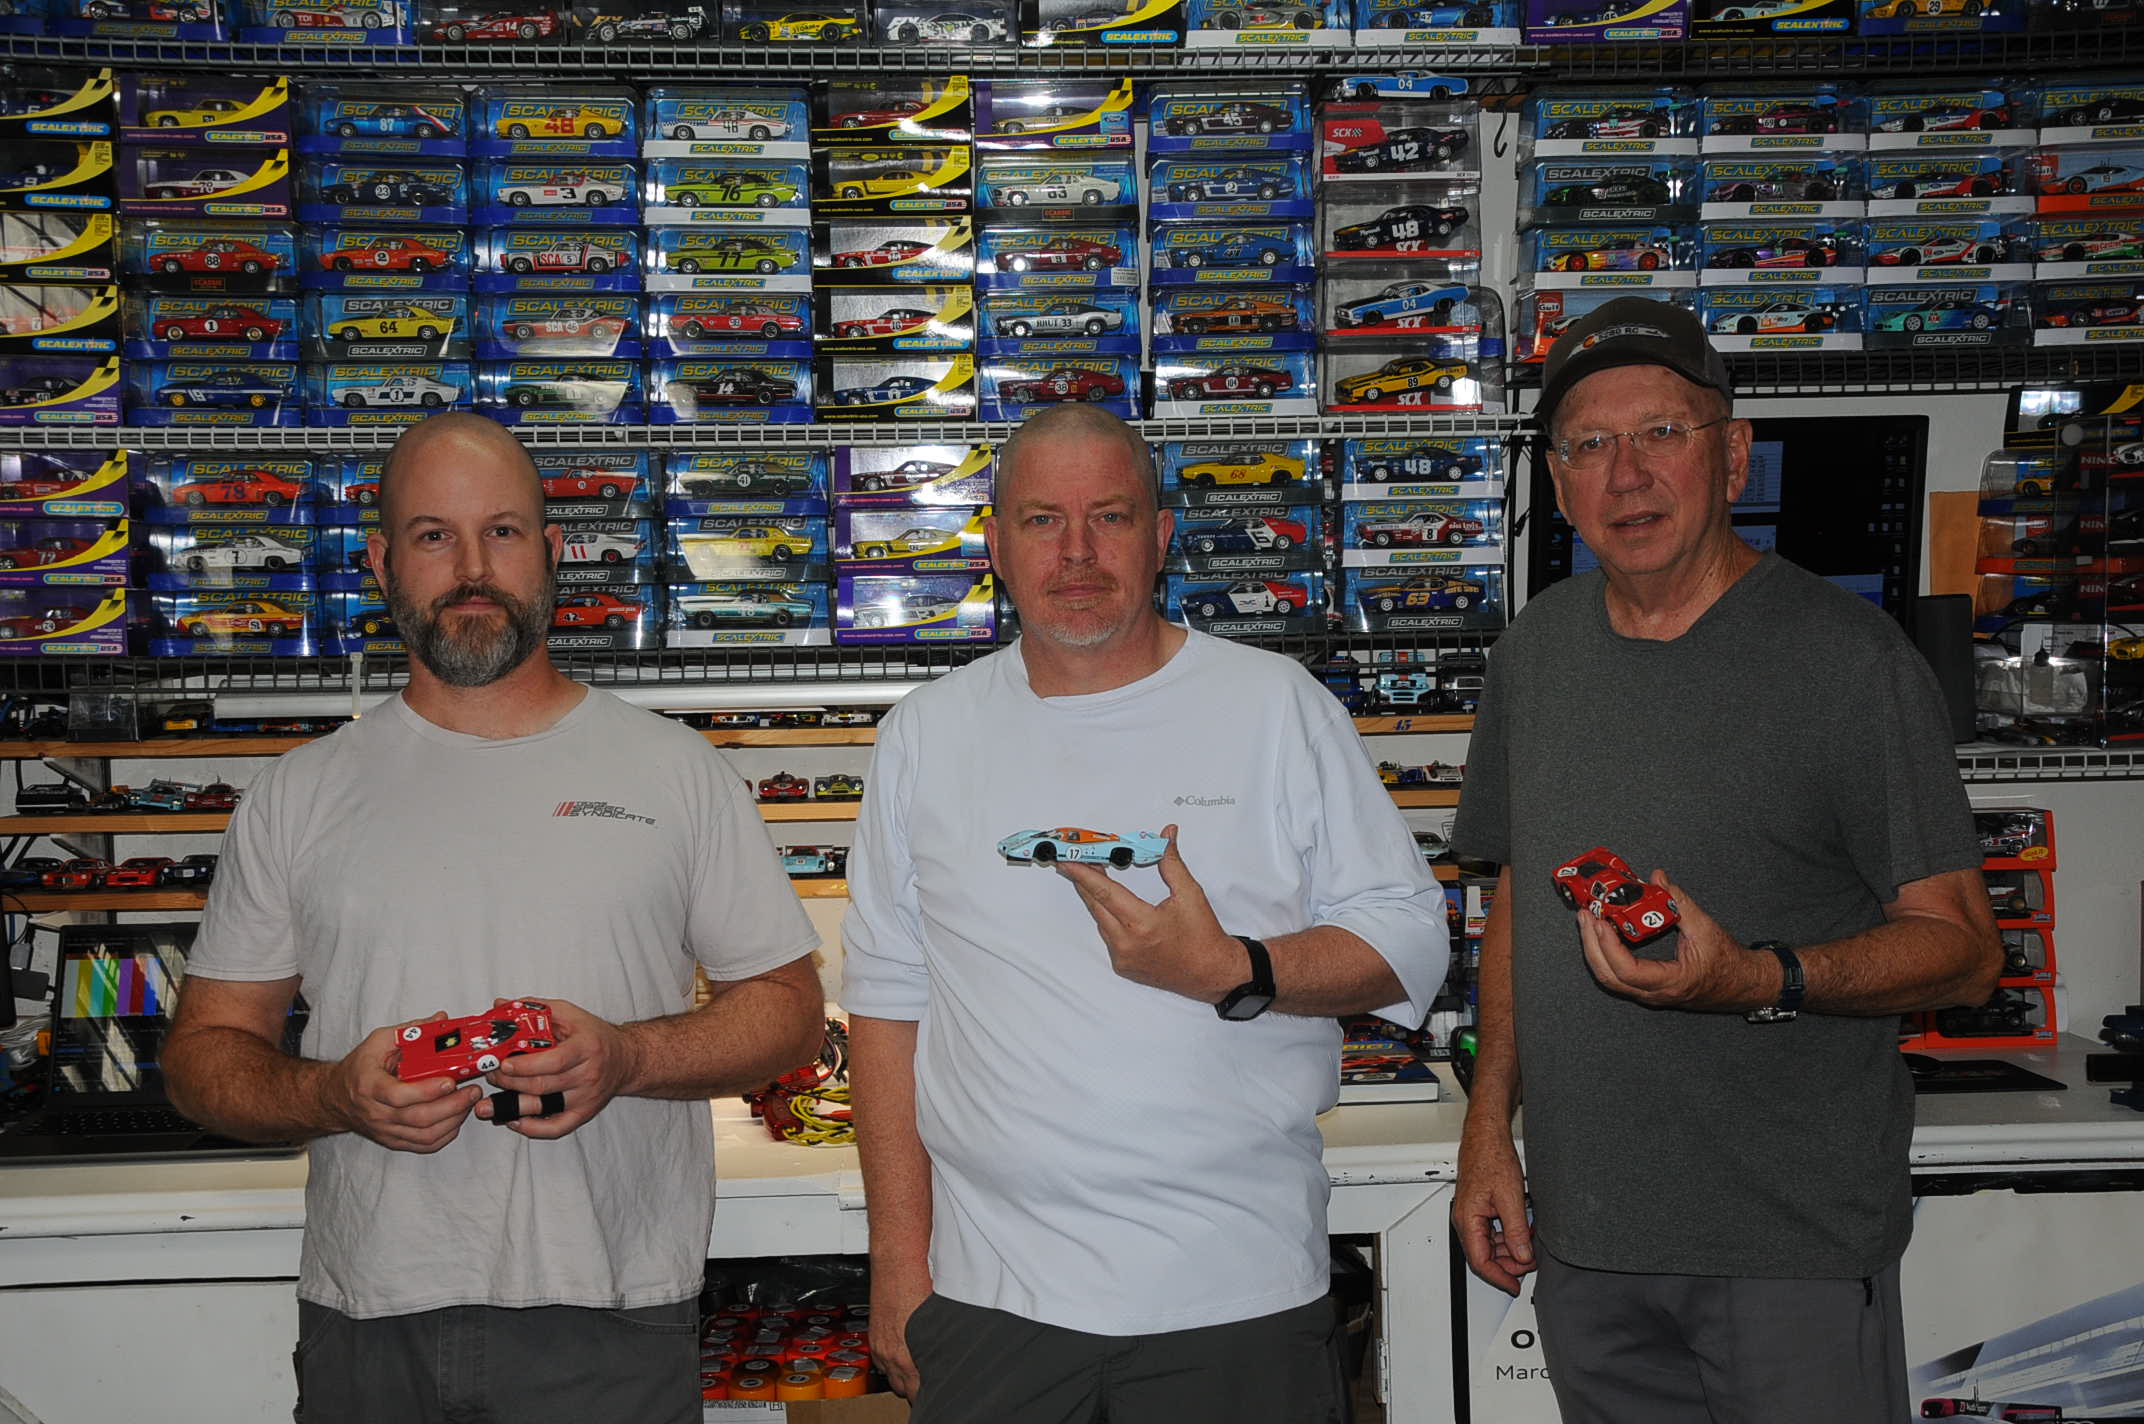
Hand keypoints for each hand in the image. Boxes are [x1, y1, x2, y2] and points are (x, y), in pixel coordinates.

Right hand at [328, 1012, 481, 1153]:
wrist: (336, 1097)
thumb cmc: (360, 1068)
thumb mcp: (379, 1041)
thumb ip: (411, 1030)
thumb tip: (442, 1019)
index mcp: (370, 1085)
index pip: (398, 1095)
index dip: (426, 1091)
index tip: (449, 1081)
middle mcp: (376, 1112)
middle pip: (418, 1118)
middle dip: (451, 1106)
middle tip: (472, 1091)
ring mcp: (385, 1130)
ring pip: (424, 1135)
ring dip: (453, 1121)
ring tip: (469, 1103)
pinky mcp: (393, 1140)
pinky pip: (423, 1145)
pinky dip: (445, 1136)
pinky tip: (457, 1120)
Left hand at [477, 996, 638, 1138]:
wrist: (626, 1059)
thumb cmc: (593, 1035)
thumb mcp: (569, 1014)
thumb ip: (534, 1008)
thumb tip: (499, 1005)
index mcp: (586, 1047)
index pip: (553, 1061)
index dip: (525, 1066)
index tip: (503, 1064)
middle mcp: (589, 1074)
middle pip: (543, 1085)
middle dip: (510, 1083)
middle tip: (492, 1075)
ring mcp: (586, 1097)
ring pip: (544, 1107)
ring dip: (512, 1105)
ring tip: (490, 1102)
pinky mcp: (584, 1113)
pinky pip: (556, 1128)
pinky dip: (532, 1128)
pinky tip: (514, 1120)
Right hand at [869, 1260, 932, 1399]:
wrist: (897, 1266)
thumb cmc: (920, 1288)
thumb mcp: (938, 1321)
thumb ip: (939, 1346)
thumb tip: (948, 1358)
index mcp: (907, 1355)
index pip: (916, 1391)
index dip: (927, 1392)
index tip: (937, 1389)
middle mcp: (890, 1354)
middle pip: (902, 1389)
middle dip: (915, 1388)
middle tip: (929, 1381)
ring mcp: (880, 1345)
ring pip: (890, 1376)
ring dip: (902, 1377)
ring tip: (917, 1371)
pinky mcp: (874, 1336)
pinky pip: (881, 1361)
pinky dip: (891, 1362)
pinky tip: (902, 1355)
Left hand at [1053, 824, 1241, 1003]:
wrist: (1212, 973)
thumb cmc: (1203, 936)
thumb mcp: (1190, 894)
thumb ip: (1171, 862)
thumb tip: (1166, 835)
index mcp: (1142, 923)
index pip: (1104, 892)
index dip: (1083, 874)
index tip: (1066, 861)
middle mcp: (1127, 943)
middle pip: (1096, 905)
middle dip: (1085, 881)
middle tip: (1078, 860)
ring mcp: (1122, 958)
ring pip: (1100, 920)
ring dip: (1098, 899)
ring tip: (1097, 877)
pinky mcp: (1123, 966)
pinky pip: (1108, 936)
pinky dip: (1108, 918)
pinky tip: (1115, 906)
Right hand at [1453, 1117, 1533, 1294]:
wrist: (1487, 1136)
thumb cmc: (1491, 1159)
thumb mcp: (1510, 1198)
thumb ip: (1516, 1231)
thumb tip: (1522, 1255)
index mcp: (1468, 1220)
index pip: (1480, 1262)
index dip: (1500, 1277)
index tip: (1515, 1286)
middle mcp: (1466, 1219)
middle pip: (1484, 1256)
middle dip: (1508, 1264)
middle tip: (1529, 1263)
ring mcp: (1472, 1214)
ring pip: (1489, 1245)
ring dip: (1509, 1250)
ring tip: (1529, 1248)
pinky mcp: (1479, 1208)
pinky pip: (1491, 1232)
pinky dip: (1508, 1237)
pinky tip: (1522, 1233)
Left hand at [1575, 869, 1773, 1012]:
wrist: (1744, 985)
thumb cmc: (1729, 962)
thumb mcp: (1705, 928)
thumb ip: (1679, 902)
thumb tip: (1657, 877)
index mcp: (1672, 982)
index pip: (1628, 972)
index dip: (1609, 946)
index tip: (1600, 922)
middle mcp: (1655, 993)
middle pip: (1609, 977)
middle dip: (1591, 946)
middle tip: (1585, 916)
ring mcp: (1650, 994)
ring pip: (1610, 979)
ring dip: (1595, 950)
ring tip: (1588, 921)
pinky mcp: (1648, 988)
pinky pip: (1619, 976)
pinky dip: (1606, 954)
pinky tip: (1602, 933)